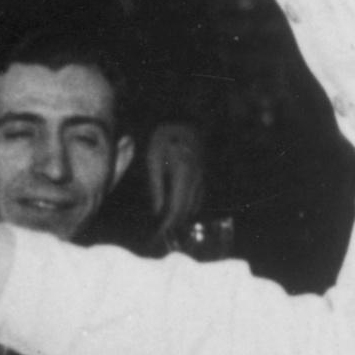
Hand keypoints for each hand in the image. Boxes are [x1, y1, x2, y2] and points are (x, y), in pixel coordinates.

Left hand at [141, 123, 205, 241]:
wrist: (181, 117)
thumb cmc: (162, 136)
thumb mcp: (153, 160)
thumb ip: (156, 187)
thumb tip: (159, 211)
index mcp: (183, 176)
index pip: (177, 209)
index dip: (167, 225)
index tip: (158, 236)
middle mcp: (196, 179)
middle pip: (187, 210)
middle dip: (174, 225)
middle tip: (160, 237)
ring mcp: (201, 175)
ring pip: (194, 204)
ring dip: (182, 217)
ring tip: (168, 227)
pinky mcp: (202, 172)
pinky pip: (197, 195)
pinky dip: (188, 206)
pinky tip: (179, 209)